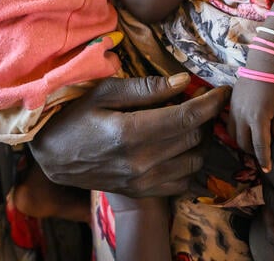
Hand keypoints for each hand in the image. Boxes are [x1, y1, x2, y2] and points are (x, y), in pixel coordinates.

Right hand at [28, 74, 227, 197]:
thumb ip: (145, 88)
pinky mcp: (141, 193)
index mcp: (130, 132)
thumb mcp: (104, 92)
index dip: (210, 103)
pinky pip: (182, 183)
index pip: (186, 118)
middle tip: (203, 100)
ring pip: (194, 162)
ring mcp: (142, 182)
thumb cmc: (75, 115)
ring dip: (201, 141)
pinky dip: (190, 164)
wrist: (52, 155)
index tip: (221, 91)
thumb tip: (183, 81)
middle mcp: (140, 162)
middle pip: (194, 138)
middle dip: (206, 117)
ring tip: (193, 123)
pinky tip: (182, 148)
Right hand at [228, 75, 273, 171]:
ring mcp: (234, 111)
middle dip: (253, 152)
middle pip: (244, 144)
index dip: (264, 160)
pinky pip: (229, 126)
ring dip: (243, 143)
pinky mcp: (229, 106)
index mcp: (258, 119)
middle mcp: (243, 117)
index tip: (267, 169)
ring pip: (234, 137)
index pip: (260, 146)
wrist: (262, 66)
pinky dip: (237, 133)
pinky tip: (246, 130)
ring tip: (254, 141)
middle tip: (263, 152)